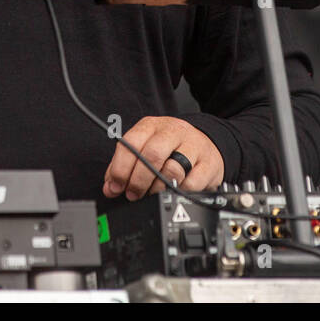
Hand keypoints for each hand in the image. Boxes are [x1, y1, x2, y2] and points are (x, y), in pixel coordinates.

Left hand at [102, 116, 224, 199]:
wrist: (207, 144)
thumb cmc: (171, 148)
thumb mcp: (145, 148)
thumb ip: (125, 167)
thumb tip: (110, 187)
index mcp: (152, 126)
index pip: (131, 142)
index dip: (120, 167)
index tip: (115, 186)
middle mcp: (173, 132)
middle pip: (152, 154)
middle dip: (138, 180)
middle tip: (132, 194)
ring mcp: (193, 146)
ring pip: (172, 169)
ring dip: (157, 188)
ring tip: (152, 193)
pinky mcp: (209, 163)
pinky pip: (192, 182)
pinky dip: (180, 191)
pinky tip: (174, 191)